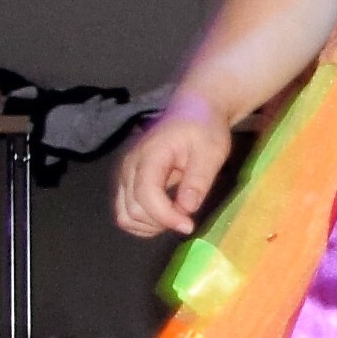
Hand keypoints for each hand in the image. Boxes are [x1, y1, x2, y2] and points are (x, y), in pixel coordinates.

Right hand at [110, 97, 234, 238]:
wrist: (192, 112)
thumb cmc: (204, 129)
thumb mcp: (212, 151)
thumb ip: (198, 179)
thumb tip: (187, 208)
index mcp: (150, 155)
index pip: (145, 194)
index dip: (165, 216)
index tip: (189, 225)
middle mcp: (129, 166)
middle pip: (132, 210)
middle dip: (160, 222)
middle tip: (187, 219)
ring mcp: (125, 174)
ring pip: (124, 215)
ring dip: (150, 225)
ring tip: (176, 217)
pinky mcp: (127, 182)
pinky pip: (126, 211)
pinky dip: (143, 222)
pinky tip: (165, 216)